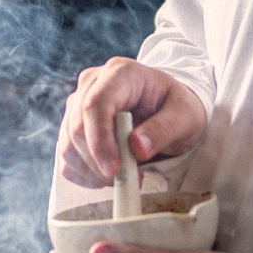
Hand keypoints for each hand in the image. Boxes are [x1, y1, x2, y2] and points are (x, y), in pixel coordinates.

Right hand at [58, 59, 207, 186]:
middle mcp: (92, 84)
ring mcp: (77, 105)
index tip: (114, 169)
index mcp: (120, 73)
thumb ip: (164, 129)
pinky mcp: (72, 127)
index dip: (100, 140)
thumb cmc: (177, 109)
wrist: (168, 111)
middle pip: (77, 127)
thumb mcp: (185, 116)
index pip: (95, 104)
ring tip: (125, 177)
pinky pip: (67, 158)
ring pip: (68, 145)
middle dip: (98, 162)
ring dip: (93, 171)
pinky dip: (85, 175)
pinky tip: (109, 176)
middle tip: (128, 179)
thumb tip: (137, 148)